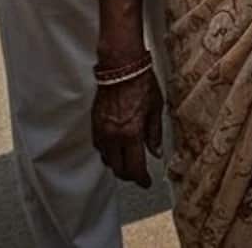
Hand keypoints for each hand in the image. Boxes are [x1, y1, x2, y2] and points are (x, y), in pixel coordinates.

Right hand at [93, 68, 162, 187]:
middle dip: (129, 176)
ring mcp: (101, 131)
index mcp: (131, 134)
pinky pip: (99, 147)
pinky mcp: (94, 125)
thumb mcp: (156, 108)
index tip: (147, 182)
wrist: (121, 68)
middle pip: (118, 169)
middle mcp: (113, 136)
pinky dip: (108, 153)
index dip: (141, 179)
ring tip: (129, 163)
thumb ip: (155, 133)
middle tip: (139, 176)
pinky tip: (116, 150)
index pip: (134, 167)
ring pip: (107, 159)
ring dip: (117, 165)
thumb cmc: (141, 84)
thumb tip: (155, 152)